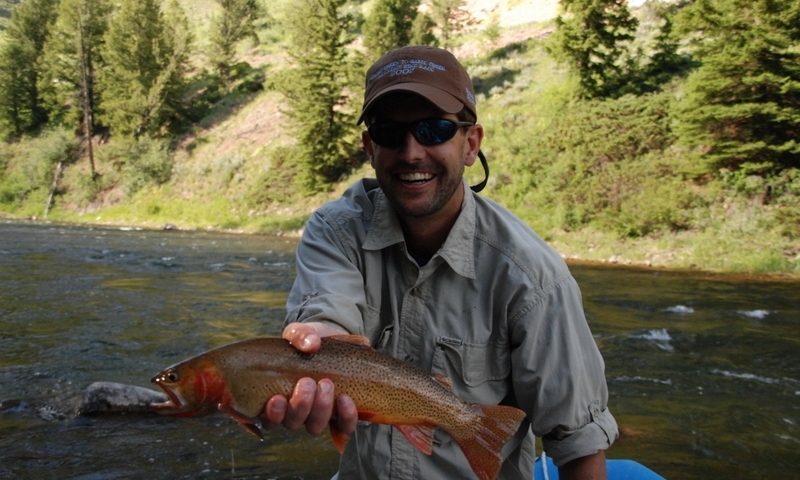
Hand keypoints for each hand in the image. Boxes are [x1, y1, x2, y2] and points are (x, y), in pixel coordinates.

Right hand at [260, 322, 358, 436]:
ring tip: (326, 384)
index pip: (268, 419)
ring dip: (321, 408)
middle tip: (307, 382)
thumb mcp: (299, 333)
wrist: (335, 343)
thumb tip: (311, 344)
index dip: (272, 414)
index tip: (277, 397)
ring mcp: (318, 415)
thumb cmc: (308, 342)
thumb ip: (299, 335)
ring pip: (315, 426)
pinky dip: (346, 416)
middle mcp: (296, 412)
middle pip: (293, 422)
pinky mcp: (341, 414)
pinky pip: (343, 426)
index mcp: (277, 398)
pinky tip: (346, 399)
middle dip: (300, 405)